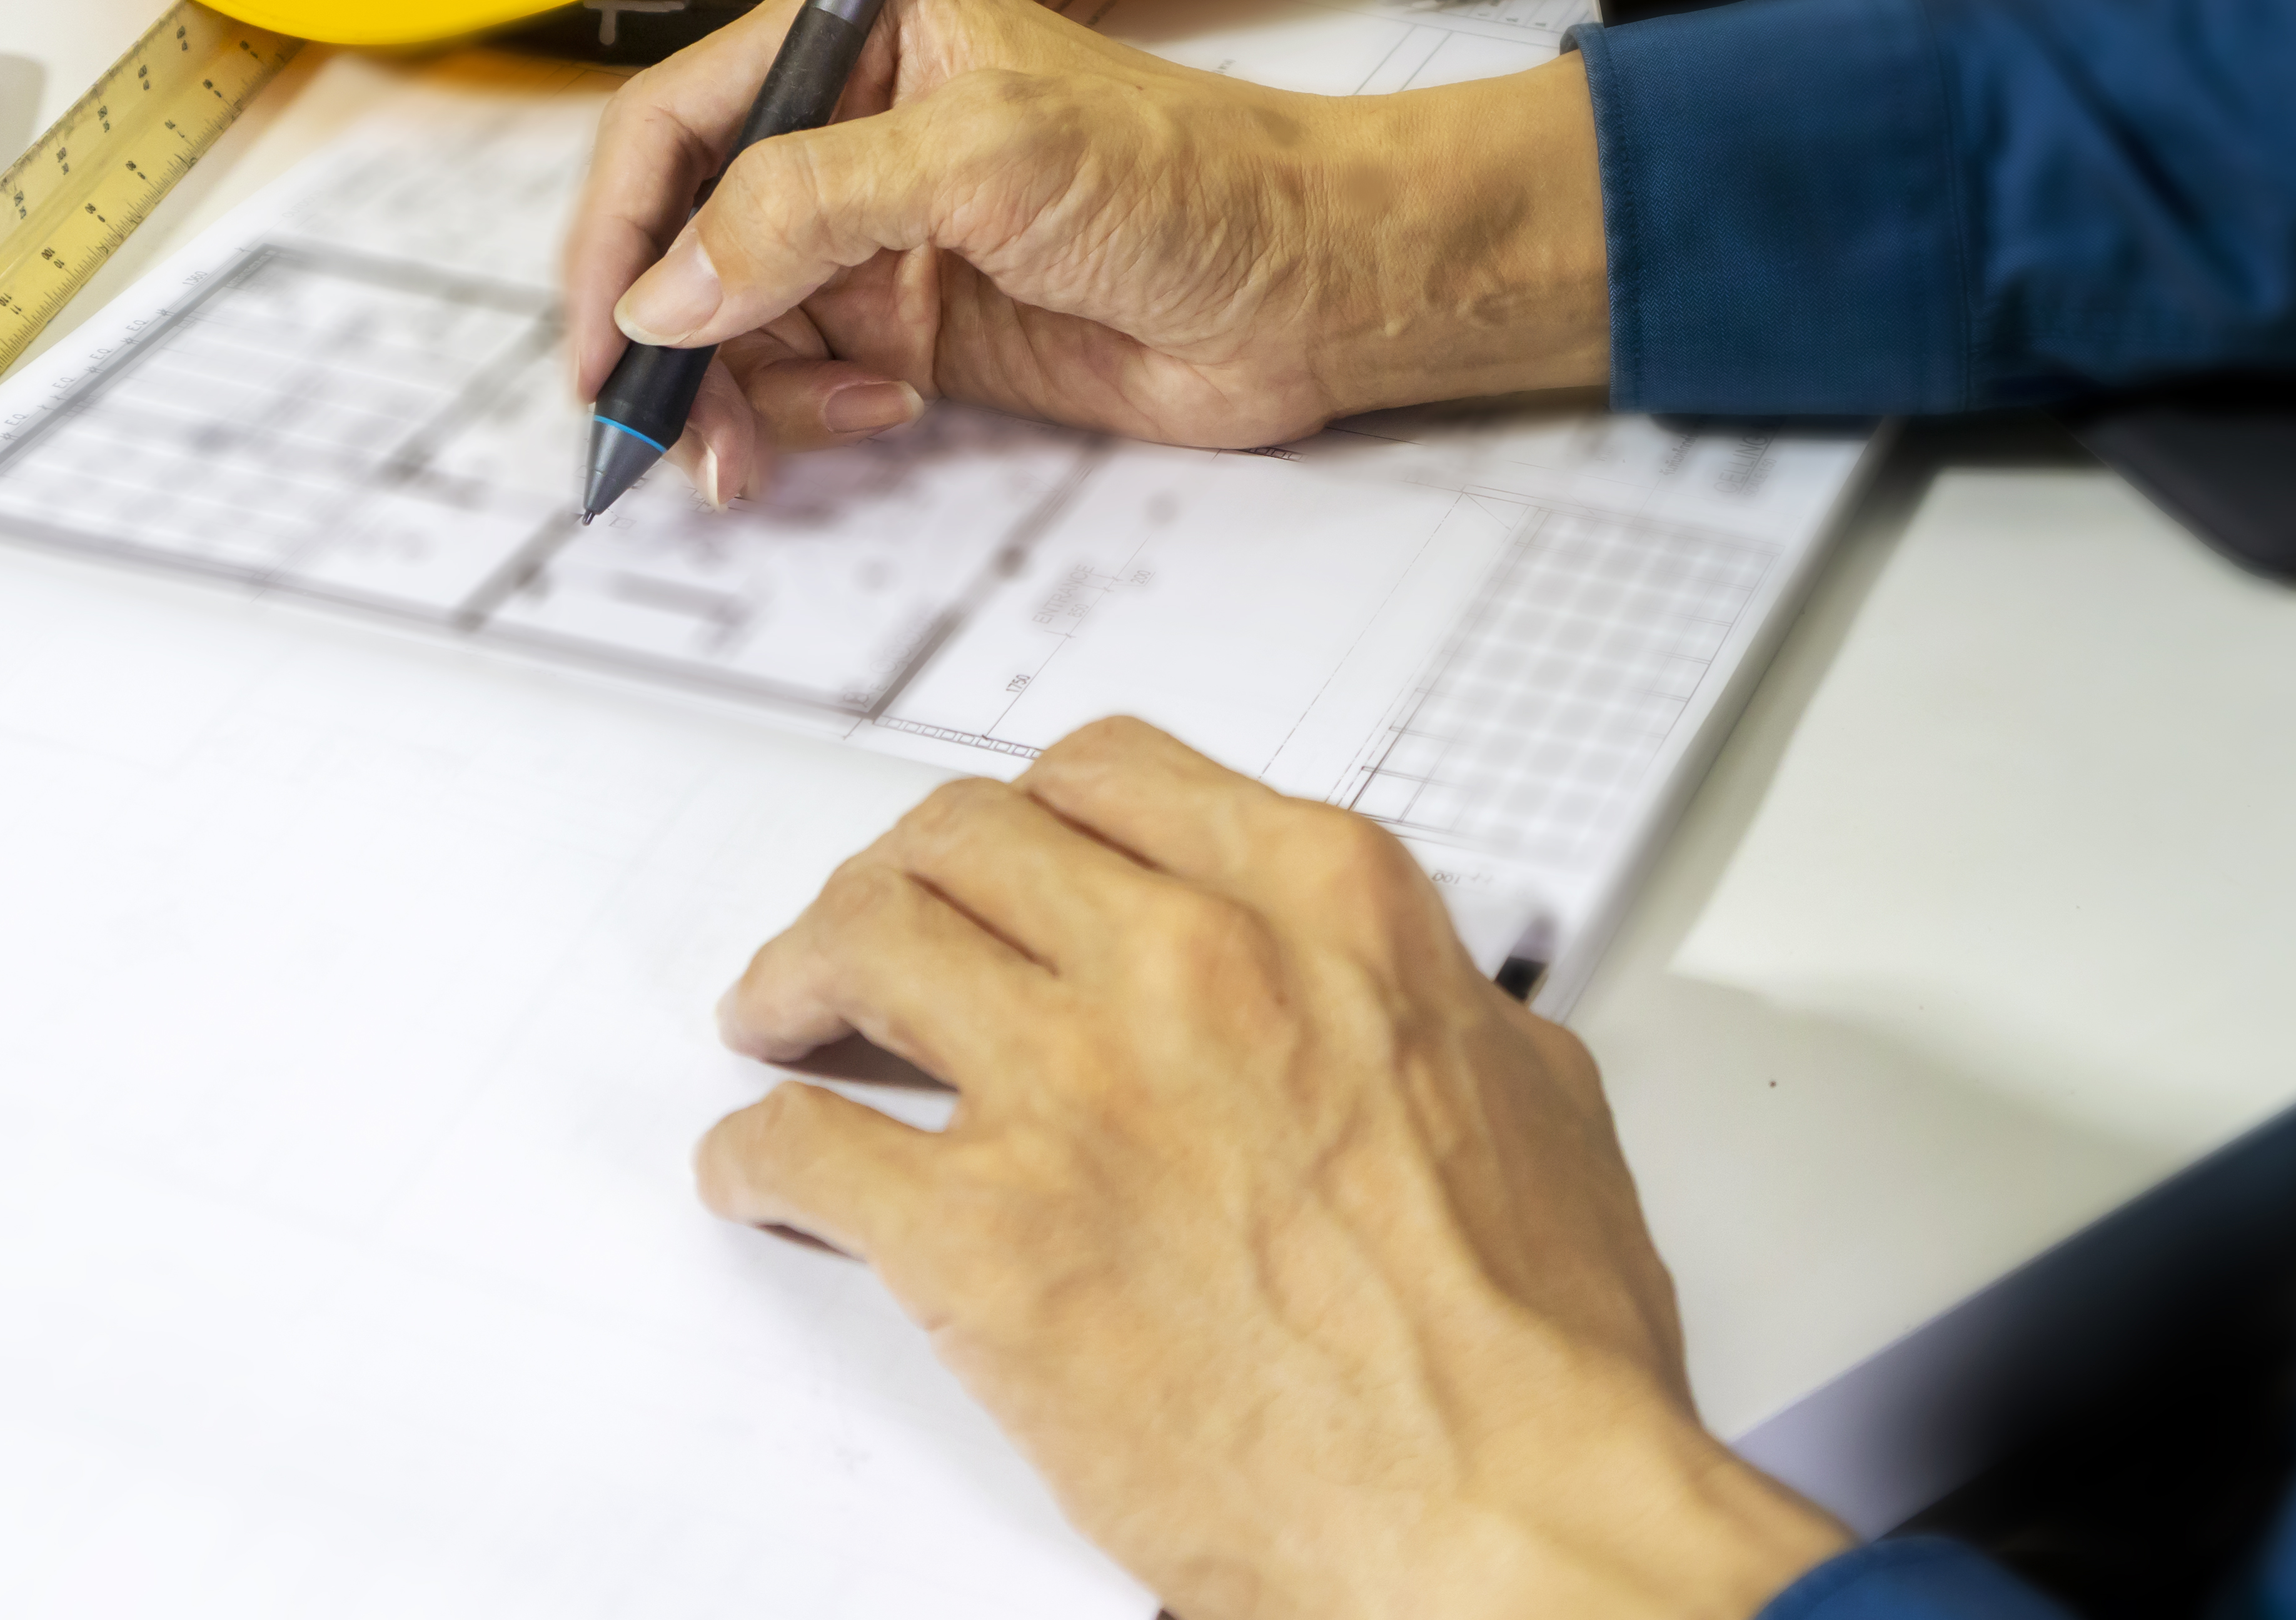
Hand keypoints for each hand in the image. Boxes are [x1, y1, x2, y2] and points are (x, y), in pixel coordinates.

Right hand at [561, 0, 1609, 504]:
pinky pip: (806, 376)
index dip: (619, 230)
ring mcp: (882, 232)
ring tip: (761, 453)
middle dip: (666, 338)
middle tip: (663, 433)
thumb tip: (671, 284)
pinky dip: (810, 413)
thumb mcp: (984, 162)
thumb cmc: (1190, 177)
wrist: (1309, 284)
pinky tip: (883, 410)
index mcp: (860, 31)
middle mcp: (853, 126)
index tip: (602, 335)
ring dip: (733, 395)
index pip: (677, 122)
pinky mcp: (918, 323)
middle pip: (688, 234)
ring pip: (736, 322)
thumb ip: (811, 208)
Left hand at [696, 720, 1850, 1619]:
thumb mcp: (1530, 1094)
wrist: (1505, 1516)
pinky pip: (806, 1146)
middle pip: (965, 842)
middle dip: (895, 876)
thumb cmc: (1536, 1352)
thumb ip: (1427, 1005)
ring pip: (863, 944)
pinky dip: (759, 1153)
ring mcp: (1076, 1088)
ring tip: (778, 1017)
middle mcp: (1192, 961)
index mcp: (1324, 906)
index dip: (1025, 817)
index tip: (994, 854)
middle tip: (865, 932)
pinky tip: (763, 1174)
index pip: (1108, 778)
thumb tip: (1391, 1002)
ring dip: (799, 975)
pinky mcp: (987, 1237)